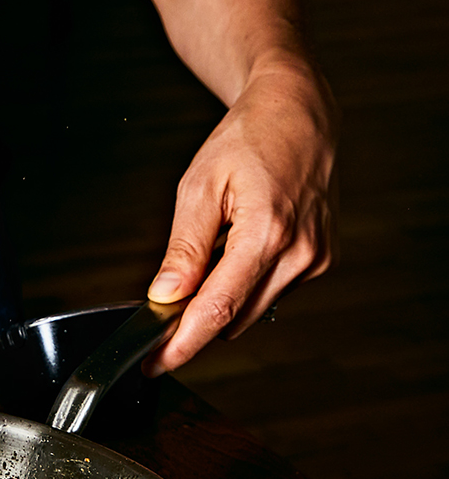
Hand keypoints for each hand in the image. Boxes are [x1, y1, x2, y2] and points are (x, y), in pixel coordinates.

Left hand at [144, 60, 336, 373]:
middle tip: (159, 314)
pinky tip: (237, 249)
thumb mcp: (199, 187)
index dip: (182, 344)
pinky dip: (244, 284)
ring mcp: (316, 258)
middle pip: (234, 317)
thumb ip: (184, 248)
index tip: (156, 364)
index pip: (217, 309)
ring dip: (221, 300)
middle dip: (193, 323)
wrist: (299, 114)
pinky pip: (271, 292)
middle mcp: (301, 252)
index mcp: (267, 233)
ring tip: (209, 253)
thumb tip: (165, 295)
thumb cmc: (248, 139)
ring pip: (252, 309)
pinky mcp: (322, 259)